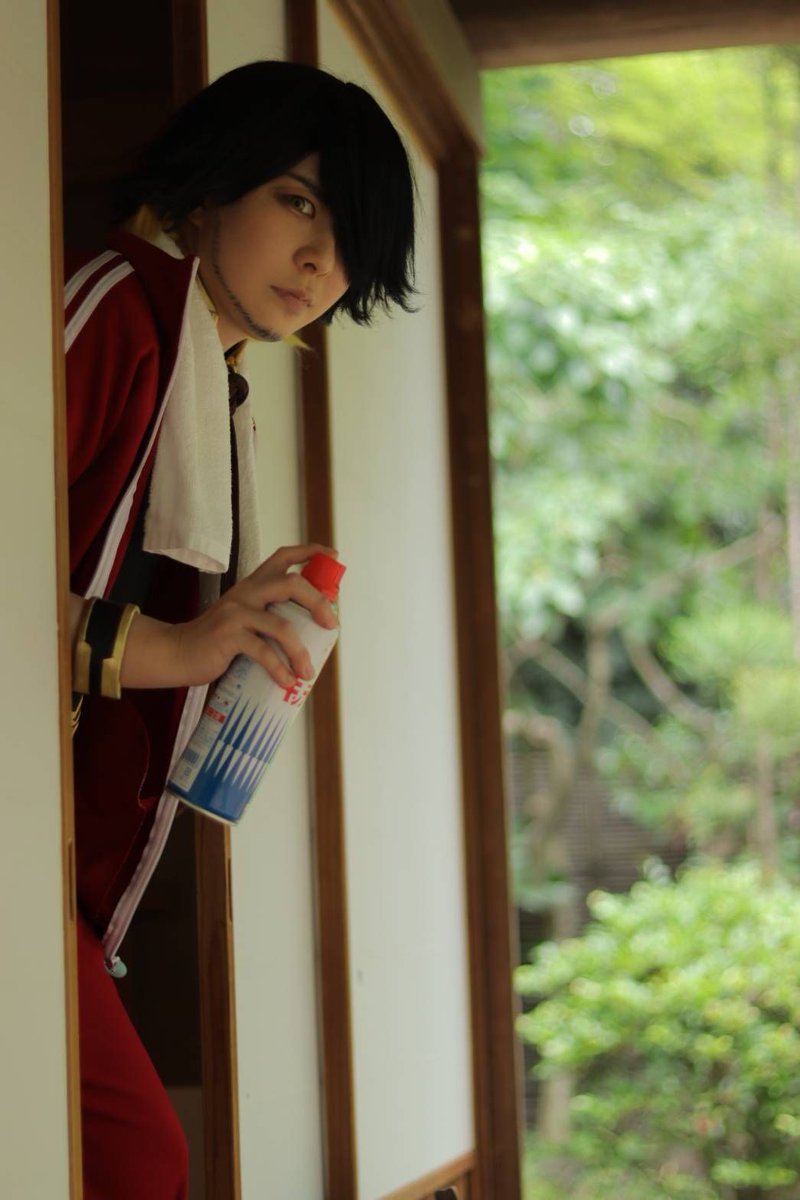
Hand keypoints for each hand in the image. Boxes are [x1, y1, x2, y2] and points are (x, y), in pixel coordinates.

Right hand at [114, 543, 338, 690]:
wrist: (176, 653)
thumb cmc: (214, 641)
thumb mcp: (242, 619)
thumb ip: (267, 617)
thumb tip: (308, 633)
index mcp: (252, 585)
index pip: (282, 557)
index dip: (309, 552)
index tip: (332, 556)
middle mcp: (246, 592)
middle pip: (291, 584)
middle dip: (318, 603)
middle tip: (331, 625)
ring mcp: (236, 613)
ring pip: (282, 626)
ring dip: (300, 652)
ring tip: (307, 672)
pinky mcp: (228, 636)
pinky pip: (263, 652)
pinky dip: (279, 669)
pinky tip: (286, 682)